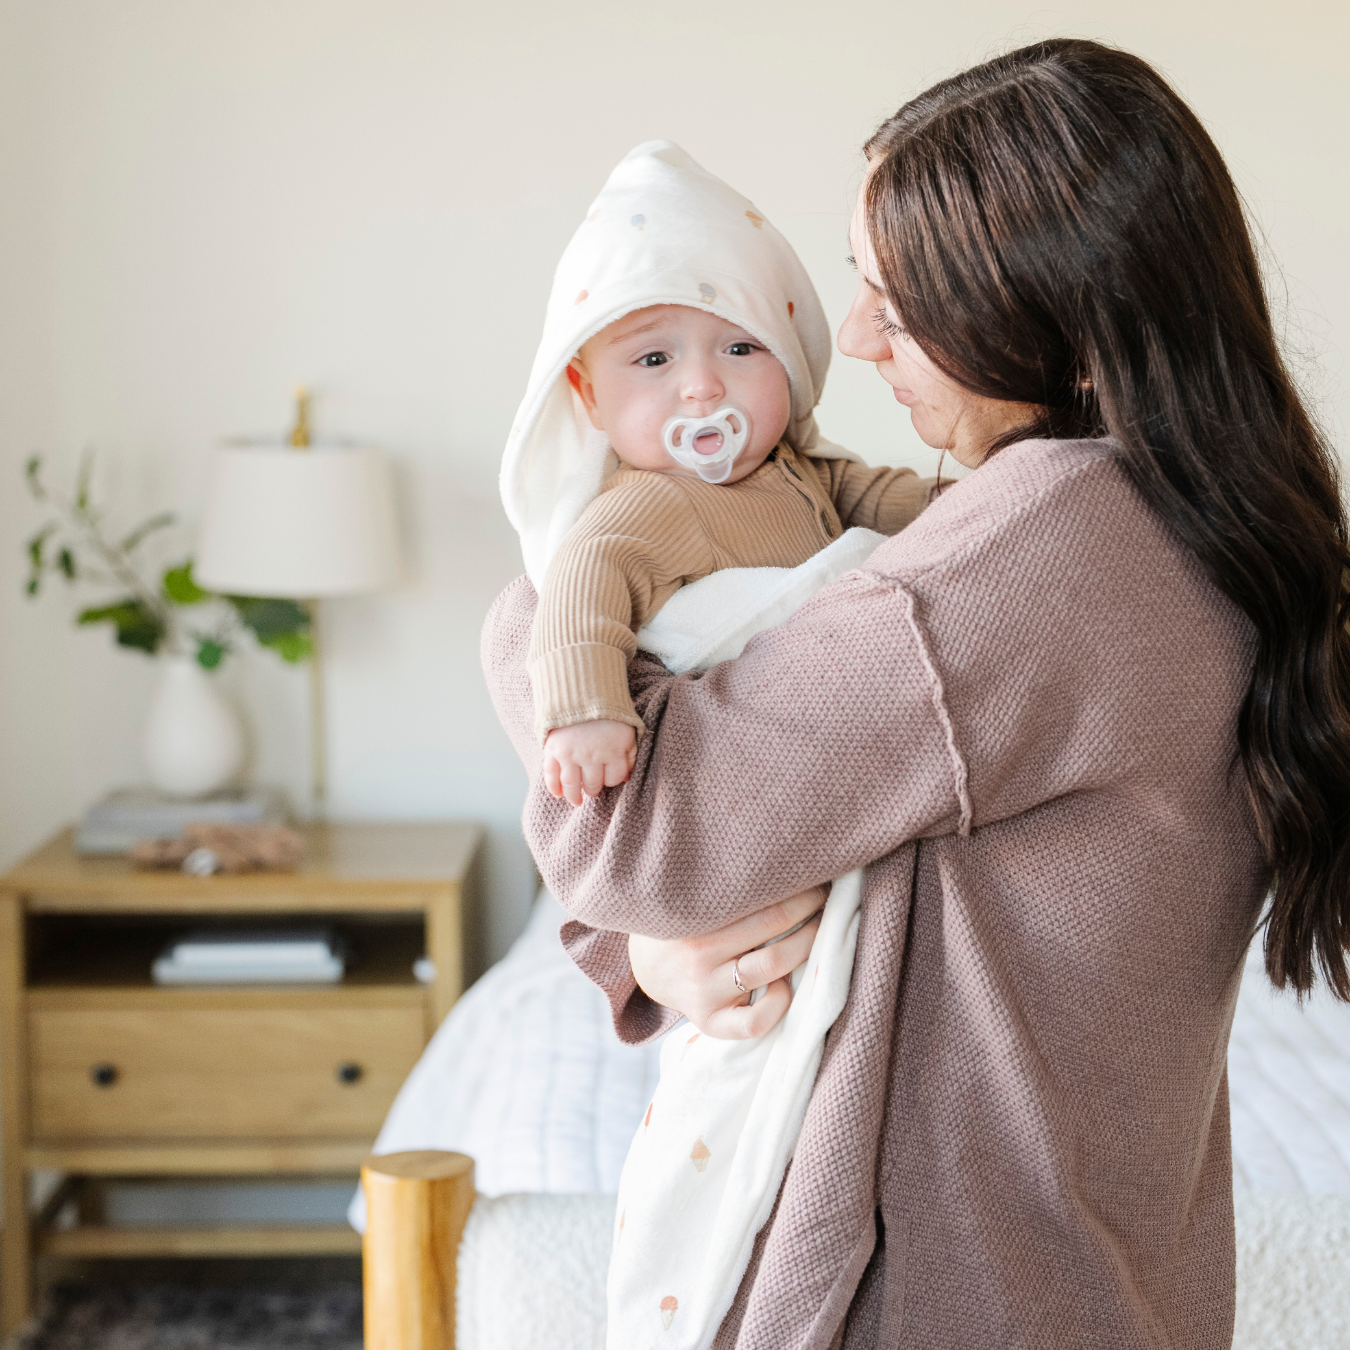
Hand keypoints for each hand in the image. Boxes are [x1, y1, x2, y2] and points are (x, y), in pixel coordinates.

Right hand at [543, 719, 636, 805]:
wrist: (580, 689)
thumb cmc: (607, 711)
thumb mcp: (627, 730)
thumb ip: (629, 754)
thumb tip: (627, 778)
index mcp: (613, 751)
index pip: (613, 779)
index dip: (612, 780)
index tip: (608, 777)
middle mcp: (591, 756)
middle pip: (593, 785)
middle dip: (594, 789)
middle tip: (591, 789)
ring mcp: (570, 754)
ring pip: (572, 785)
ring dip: (574, 796)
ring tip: (576, 800)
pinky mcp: (553, 750)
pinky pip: (551, 775)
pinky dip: (553, 787)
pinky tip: (557, 794)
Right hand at [628, 885, 827, 1038]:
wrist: (647, 969)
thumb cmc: (684, 927)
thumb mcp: (695, 902)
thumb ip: (730, 892)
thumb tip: (788, 868)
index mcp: (697, 922)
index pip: (763, 904)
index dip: (799, 893)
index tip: (817, 880)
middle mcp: (699, 958)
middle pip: (773, 932)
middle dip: (810, 913)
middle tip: (827, 899)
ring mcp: (705, 993)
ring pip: (771, 970)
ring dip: (806, 948)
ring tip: (819, 931)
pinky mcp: (710, 1022)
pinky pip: (754, 1023)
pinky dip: (778, 1006)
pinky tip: (784, 986)